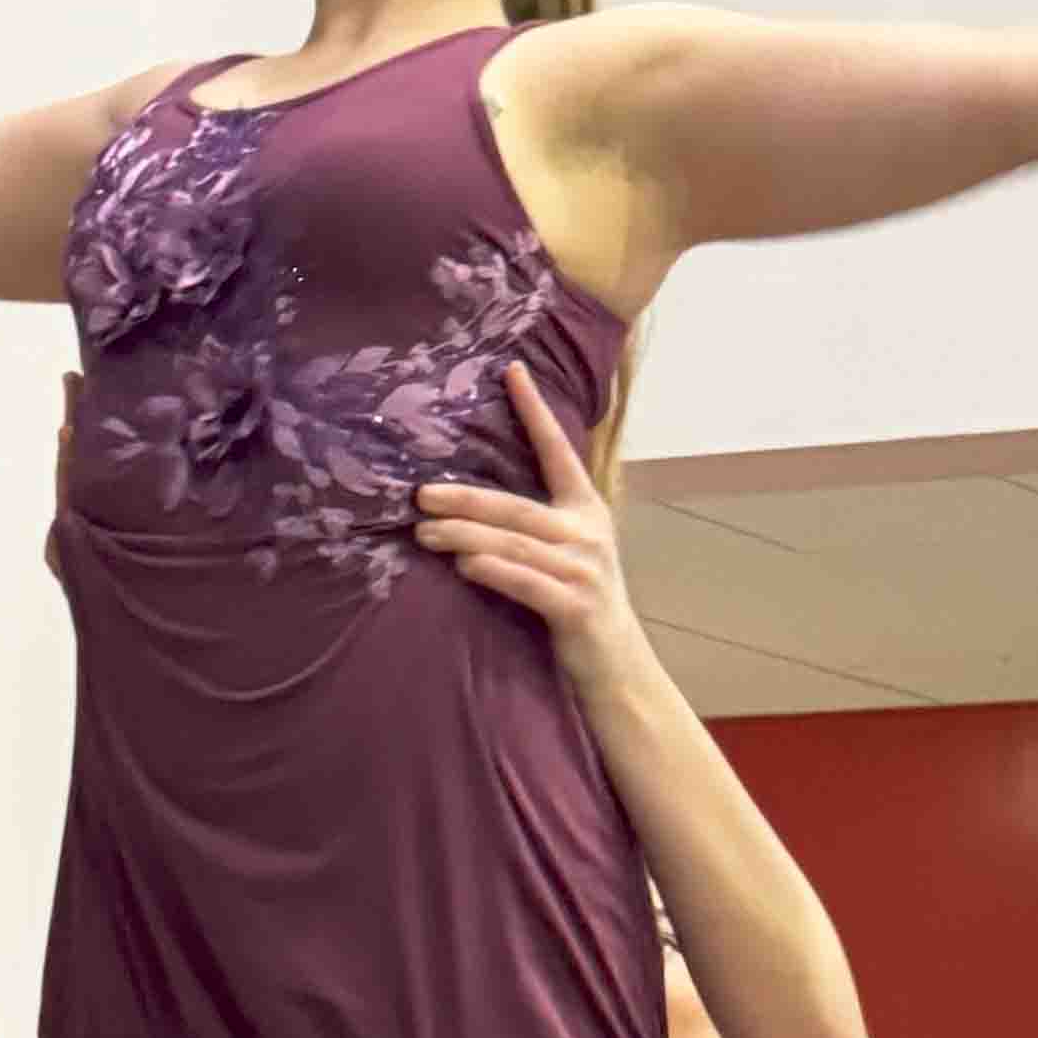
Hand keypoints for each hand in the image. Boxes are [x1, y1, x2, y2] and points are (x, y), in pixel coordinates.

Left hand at [410, 366, 635, 678]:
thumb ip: (532, 525)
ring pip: (514, 544)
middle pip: (517, 507)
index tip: (512, 370)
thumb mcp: (566, 553)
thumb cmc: (578, 604)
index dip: (535, 411)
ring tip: (424, 532)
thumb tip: (467, 503)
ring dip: (464, 536)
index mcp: (586, 510)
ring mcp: (585, 570)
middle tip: (420, 494)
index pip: (557, 451)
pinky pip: (527, 583)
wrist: (617, 667)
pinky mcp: (577, 607)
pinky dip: (493, 572)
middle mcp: (588, 533)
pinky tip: (463, 565)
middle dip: (465, 498)